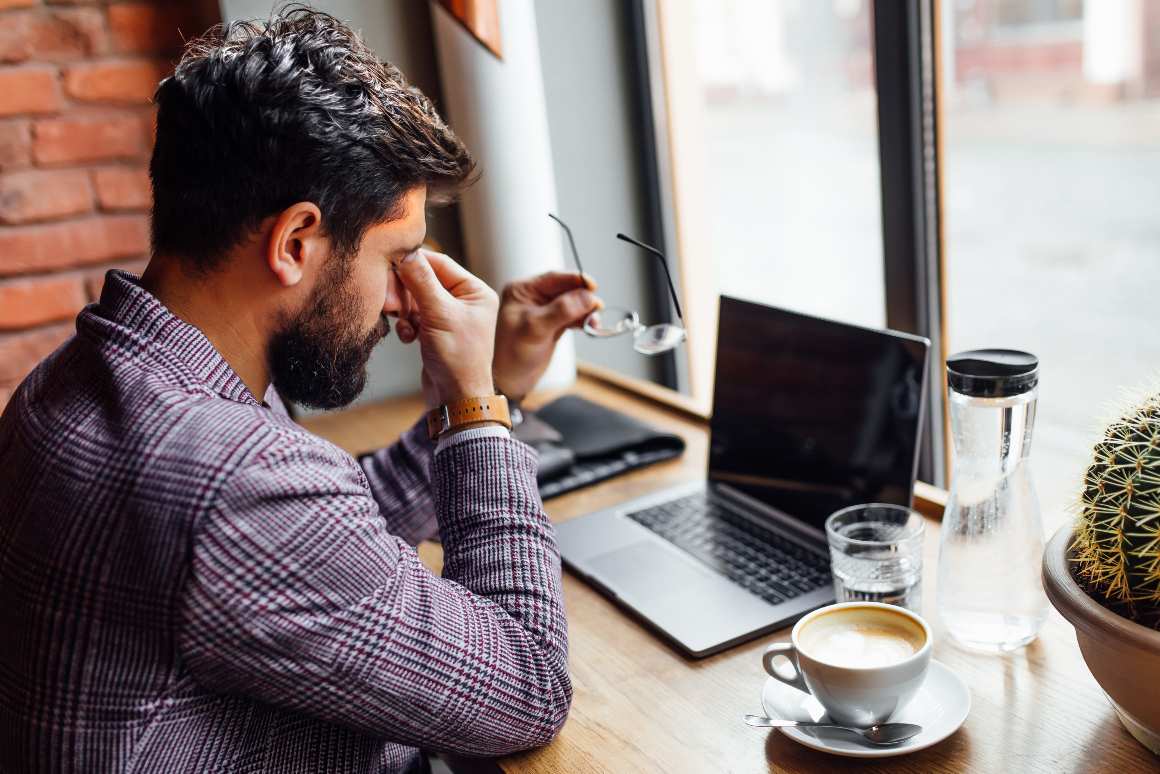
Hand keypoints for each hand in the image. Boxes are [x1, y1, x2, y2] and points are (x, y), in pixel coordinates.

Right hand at [394, 249, 497, 407]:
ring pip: (415, 298)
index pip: (439, 263)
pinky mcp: (435, 330)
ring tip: (404, 325)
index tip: (390, 263)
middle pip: (424, 279)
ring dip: (405, 310)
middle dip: (405, 291)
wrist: (456, 399)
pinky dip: (407, 324)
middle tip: (391, 303)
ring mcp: (449, 315)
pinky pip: (414, 315)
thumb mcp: (439, 315)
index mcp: (475, 291)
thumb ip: (421, 281)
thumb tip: (406, 252)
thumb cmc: (459, 359)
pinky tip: (408, 338)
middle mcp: (464, 300)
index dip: (414, 263)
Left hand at [493, 272, 601, 401]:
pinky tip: (590, 326)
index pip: (553, 278)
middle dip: (583, 297)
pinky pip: (574, 315)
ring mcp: (544, 310)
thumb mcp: (536, 328)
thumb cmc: (514, 353)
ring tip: (594, 322)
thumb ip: (562, 310)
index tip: (593, 285)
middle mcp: (533, 297)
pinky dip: (584, 319)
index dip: (575, 280)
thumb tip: (588, 296)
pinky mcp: (553, 323)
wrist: (511, 380)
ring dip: (586, 310)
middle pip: (566, 289)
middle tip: (597, 308)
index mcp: (522, 290)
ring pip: (573, 302)